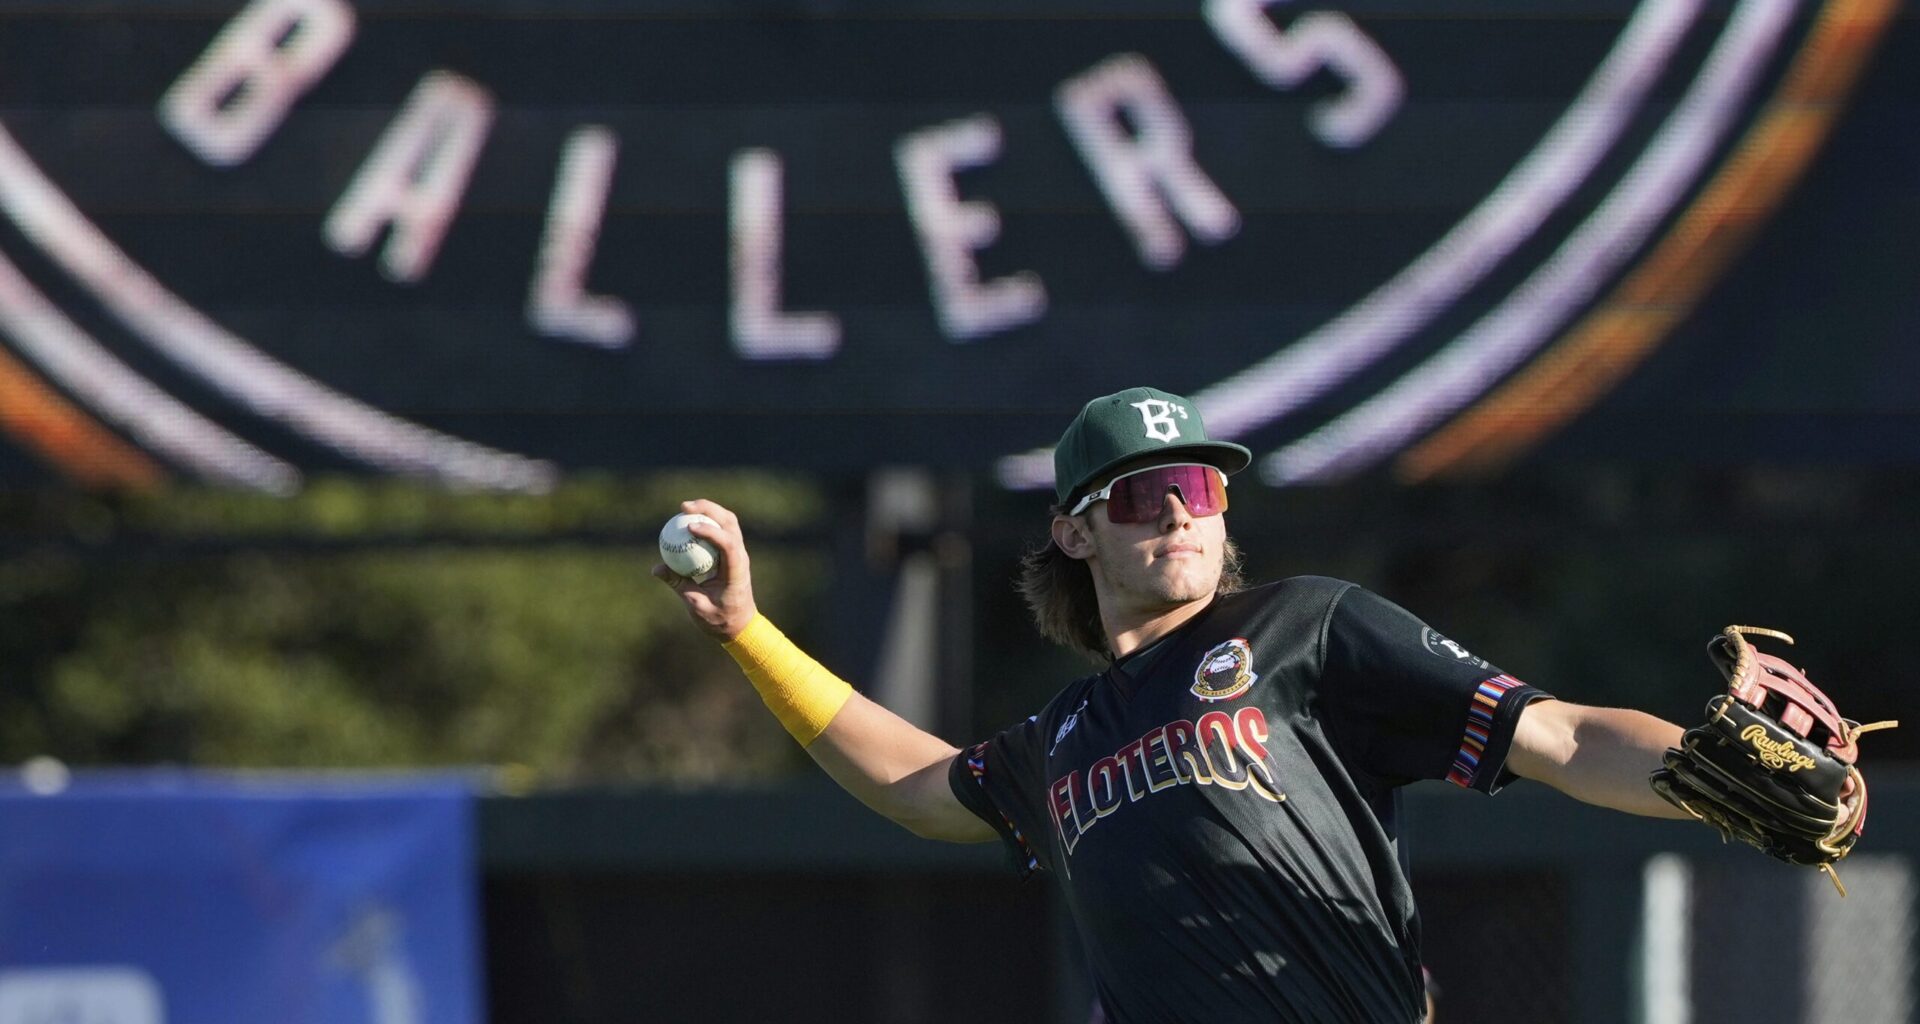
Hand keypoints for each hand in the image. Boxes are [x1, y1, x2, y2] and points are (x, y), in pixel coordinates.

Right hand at [652, 499, 757, 639]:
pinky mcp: (733, 552)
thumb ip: (677, 584)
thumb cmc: (720, 619)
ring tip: (685, 507)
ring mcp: (739, 552)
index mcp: (736, 570)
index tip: (689, 526)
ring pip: (728, 521)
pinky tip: (688, 520)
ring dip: (709, 510)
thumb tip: (656, 568)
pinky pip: (721, 530)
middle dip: (708, 509)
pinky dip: (707, 521)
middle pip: (729, 522)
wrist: (740, 624)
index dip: (710, 531)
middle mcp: (741, 556)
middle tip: (683, 507)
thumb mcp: (696, 605)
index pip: (728, 543)